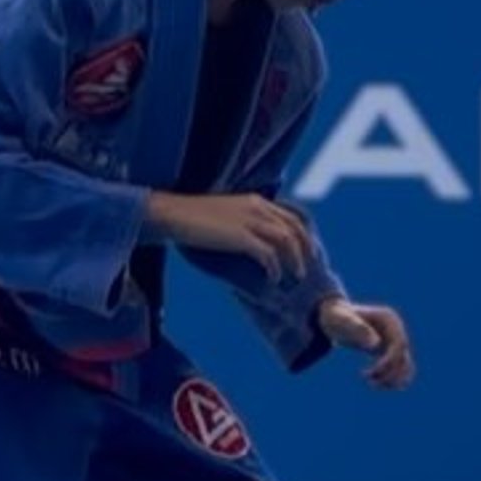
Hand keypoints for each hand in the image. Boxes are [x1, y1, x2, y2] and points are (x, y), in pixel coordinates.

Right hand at [146, 191, 312, 279]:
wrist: (172, 215)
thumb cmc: (193, 219)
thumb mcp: (225, 215)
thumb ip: (243, 222)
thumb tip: (253, 243)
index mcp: (256, 201)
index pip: (291, 215)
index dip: (304, 235)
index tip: (307, 251)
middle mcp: (257, 207)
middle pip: (294, 228)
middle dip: (305, 249)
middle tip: (306, 269)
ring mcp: (249, 220)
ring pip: (286, 240)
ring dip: (294, 261)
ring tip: (295, 278)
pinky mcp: (240, 236)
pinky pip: (268, 254)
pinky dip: (275, 267)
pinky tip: (274, 279)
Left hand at [319, 296, 414, 388]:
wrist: (333, 317)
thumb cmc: (336, 317)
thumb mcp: (342, 321)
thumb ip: (358, 329)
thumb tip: (376, 344)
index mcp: (389, 319)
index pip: (399, 344)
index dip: (390, 361)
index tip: (373, 371)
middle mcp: (395, 329)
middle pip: (403, 357)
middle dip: (389, 373)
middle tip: (368, 380)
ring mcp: (393, 340)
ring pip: (404, 365)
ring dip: (392, 379)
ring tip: (372, 383)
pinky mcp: (387, 350)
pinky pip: (398, 368)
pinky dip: (391, 379)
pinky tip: (376, 383)